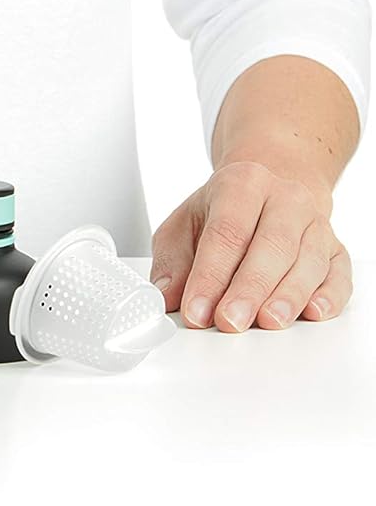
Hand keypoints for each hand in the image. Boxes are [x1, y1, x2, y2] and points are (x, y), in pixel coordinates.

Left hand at [150, 161, 351, 331]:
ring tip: (266, 322)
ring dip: (287, 296)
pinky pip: (339, 274)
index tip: (197, 310)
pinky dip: (329, 296)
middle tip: (229, 321)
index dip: (210, 275)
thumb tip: (166, 297)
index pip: (226, 233)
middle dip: (249, 289)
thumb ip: (172, 262)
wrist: (268, 191)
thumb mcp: (184, 225)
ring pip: (307, 262)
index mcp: (242, 184)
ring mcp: (316, 223)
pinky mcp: (336, 248)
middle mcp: (285, 199)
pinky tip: (313, 312)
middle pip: (271, 247)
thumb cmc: (222, 212)